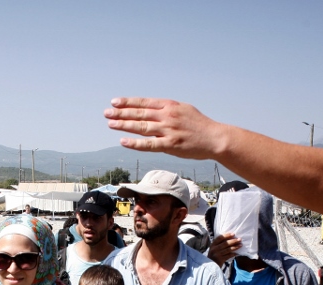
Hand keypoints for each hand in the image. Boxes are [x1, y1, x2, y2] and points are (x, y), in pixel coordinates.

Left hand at [105, 98, 223, 158]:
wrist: (215, 138)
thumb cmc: (200, 125)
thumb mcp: (184, 110)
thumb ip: (167, 110)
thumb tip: (152, 110)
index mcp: (170, 106)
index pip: (144, 102)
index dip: (128, 102)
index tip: (115, 102)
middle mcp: (167, 116)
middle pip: (139, 113)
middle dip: (121, 113)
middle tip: (107, 113)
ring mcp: (168, 130)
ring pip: (141, 126)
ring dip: (124, 125)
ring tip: (111, 124)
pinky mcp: (171, 144)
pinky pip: (149, 144)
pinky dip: (135, 143)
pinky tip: (123, 141)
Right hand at [207, 233, 241, 266]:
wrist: (210, 266)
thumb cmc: (213, 255)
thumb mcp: (213, 249)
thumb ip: (218, 244)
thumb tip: (229, 238)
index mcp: (213, 245)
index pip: (220, 238)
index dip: (227, 235)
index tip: (233, 234)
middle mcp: (215, 249)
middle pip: (225, 243)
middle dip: (233, 241)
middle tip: (239, 239)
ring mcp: (218, 254)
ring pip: (228, 249)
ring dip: (235, 247)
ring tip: (241, 245)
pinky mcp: (221, 260)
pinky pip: (229, 255)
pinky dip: (233, 254)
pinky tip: (237, 253)